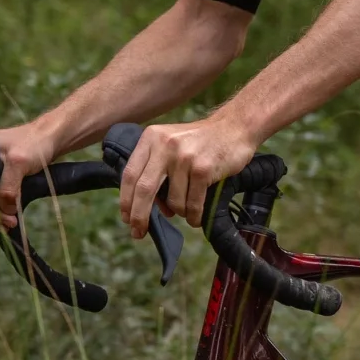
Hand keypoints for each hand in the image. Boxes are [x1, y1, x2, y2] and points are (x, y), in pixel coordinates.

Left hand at [116, 115, 259, 237]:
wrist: (234, 128)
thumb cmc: (200, 141)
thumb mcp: (170, 143)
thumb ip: (154, 168)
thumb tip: (145, 207)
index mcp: (151, 138)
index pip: (130, 174)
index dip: (126, 200)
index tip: (126, 218)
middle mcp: (165, 146)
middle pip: (144, 190)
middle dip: (139, 216)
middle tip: (138, 232)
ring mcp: (184, 158)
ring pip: (173, 202)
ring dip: (180, 213)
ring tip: (187, 210)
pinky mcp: (203, 169)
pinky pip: (193, 204)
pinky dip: (194, 216)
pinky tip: (196, 217)